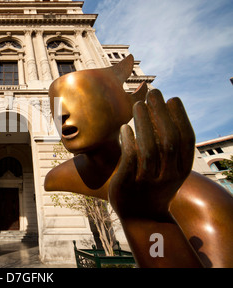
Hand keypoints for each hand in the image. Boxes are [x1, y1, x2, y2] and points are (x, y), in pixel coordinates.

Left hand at [108, 89, 194, 220]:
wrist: (141, 216)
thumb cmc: (154, 186)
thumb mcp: (169, 169)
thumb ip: (169, 147)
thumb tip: (164, 114)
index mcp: (181, 169)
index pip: (186, 138)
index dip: (180, 117)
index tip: (172, 98)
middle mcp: (168, 175)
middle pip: (168, 140)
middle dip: (161, 114)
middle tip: (154, 93)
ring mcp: (148, 180)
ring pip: (149, 148)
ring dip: (144, 123)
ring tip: (138, 105)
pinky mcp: (129, 183)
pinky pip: (130, 159)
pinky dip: (129, 140)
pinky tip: (125, 127)